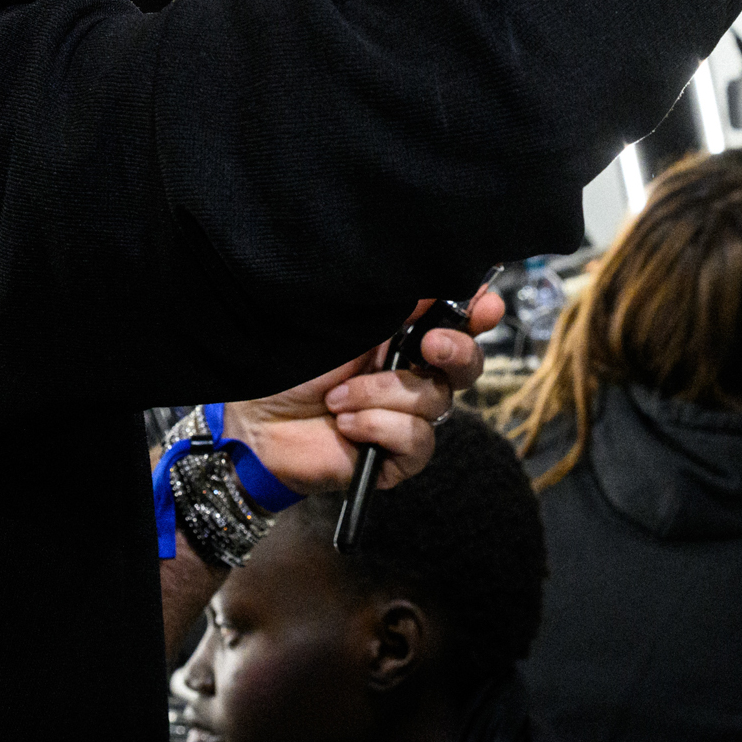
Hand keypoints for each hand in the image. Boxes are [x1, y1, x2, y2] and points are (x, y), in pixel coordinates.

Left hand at [221, 283, 504, 494]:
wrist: (255, 423)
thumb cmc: (290, 369)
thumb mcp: (343, 326)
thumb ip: (393, 307)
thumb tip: (435, 282)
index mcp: (402, 340)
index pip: (456, 324)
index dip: (479, 314)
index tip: (487, 305)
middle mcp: (412, 378)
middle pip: (467, 366)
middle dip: (456, 351)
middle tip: (430, 344)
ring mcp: (406, 419)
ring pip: (435, 401)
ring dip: (382, 395)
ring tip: (338, 398)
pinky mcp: (398, 458)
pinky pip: (417, 439)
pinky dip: (378, 427)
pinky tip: (347, 426)